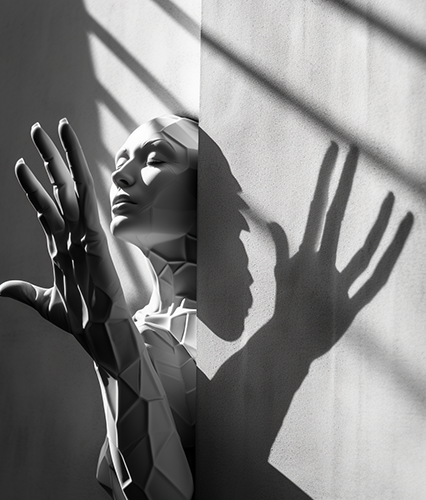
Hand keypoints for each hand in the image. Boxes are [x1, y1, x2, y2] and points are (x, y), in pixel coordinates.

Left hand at [0, 119, 127, 350]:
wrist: (100, 331)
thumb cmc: (80, 319)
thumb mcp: (45, 303)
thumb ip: (24, 292)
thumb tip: (2, 289)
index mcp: (61, 246)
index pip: (46, 207)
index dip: (34, 185)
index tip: (22, 164)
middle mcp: (72, 232)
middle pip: (58, 187)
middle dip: (48, 158)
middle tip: (37, 129)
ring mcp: (84, 231)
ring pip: (70, 186)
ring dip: (59, 156)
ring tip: (48, 129)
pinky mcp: (94, 233)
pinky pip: (84, 198)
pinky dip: (77, 173)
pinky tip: (69, 152)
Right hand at [268, 143, 412, 359]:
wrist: (288, 347)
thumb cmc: (285, 308)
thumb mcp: (281, 276)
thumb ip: (282, 247)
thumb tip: (275, 222)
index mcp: (303, 255)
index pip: (316, 207)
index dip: (326, 178)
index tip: (334, 152)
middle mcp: (320, 265)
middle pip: (336, 216)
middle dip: (345, 180)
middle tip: (354, 149)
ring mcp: (337, 285)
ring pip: (362, 248)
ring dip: (378, 221)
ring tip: (393, 195)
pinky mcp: (352, 305)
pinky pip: (376, 278)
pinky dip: (392, 254)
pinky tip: (406, 230)